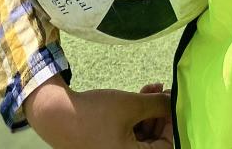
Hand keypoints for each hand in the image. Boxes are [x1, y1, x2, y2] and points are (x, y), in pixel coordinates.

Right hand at [24, 77, 173, 148]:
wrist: (56, 114)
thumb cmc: (95, 113)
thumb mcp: (132, 105)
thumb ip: (159, 104)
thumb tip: (176, 101)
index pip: (166, 146)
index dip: (172, 122)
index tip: (173, 101)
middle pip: (154, 141)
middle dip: (160, 114)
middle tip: (163, 91)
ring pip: (142, 135)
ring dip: (148, 111)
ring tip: (151, 88)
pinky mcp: (105, 146)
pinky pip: (128, 134)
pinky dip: (136, 116)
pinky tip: (139, 94)